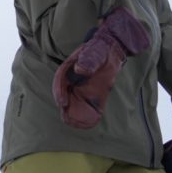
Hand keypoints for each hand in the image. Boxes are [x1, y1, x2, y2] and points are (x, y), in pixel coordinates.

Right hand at [51, 7, 150, 127]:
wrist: (112, 51)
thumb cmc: (101, 49)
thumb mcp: (96, 52)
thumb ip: (89, 60)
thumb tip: (80, 70)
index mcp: (69, 68)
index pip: (60, 82)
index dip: (59, 93)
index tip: (62, 103)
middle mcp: (73, 80)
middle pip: (64, 95)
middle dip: (65, 107)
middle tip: (67, 118)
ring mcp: (82, 87)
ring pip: (74, 102)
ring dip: (74, 113)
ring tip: (76, 123)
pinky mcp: (93, 94)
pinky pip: (89, 105)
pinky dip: (88, 115)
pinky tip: (90, 122)